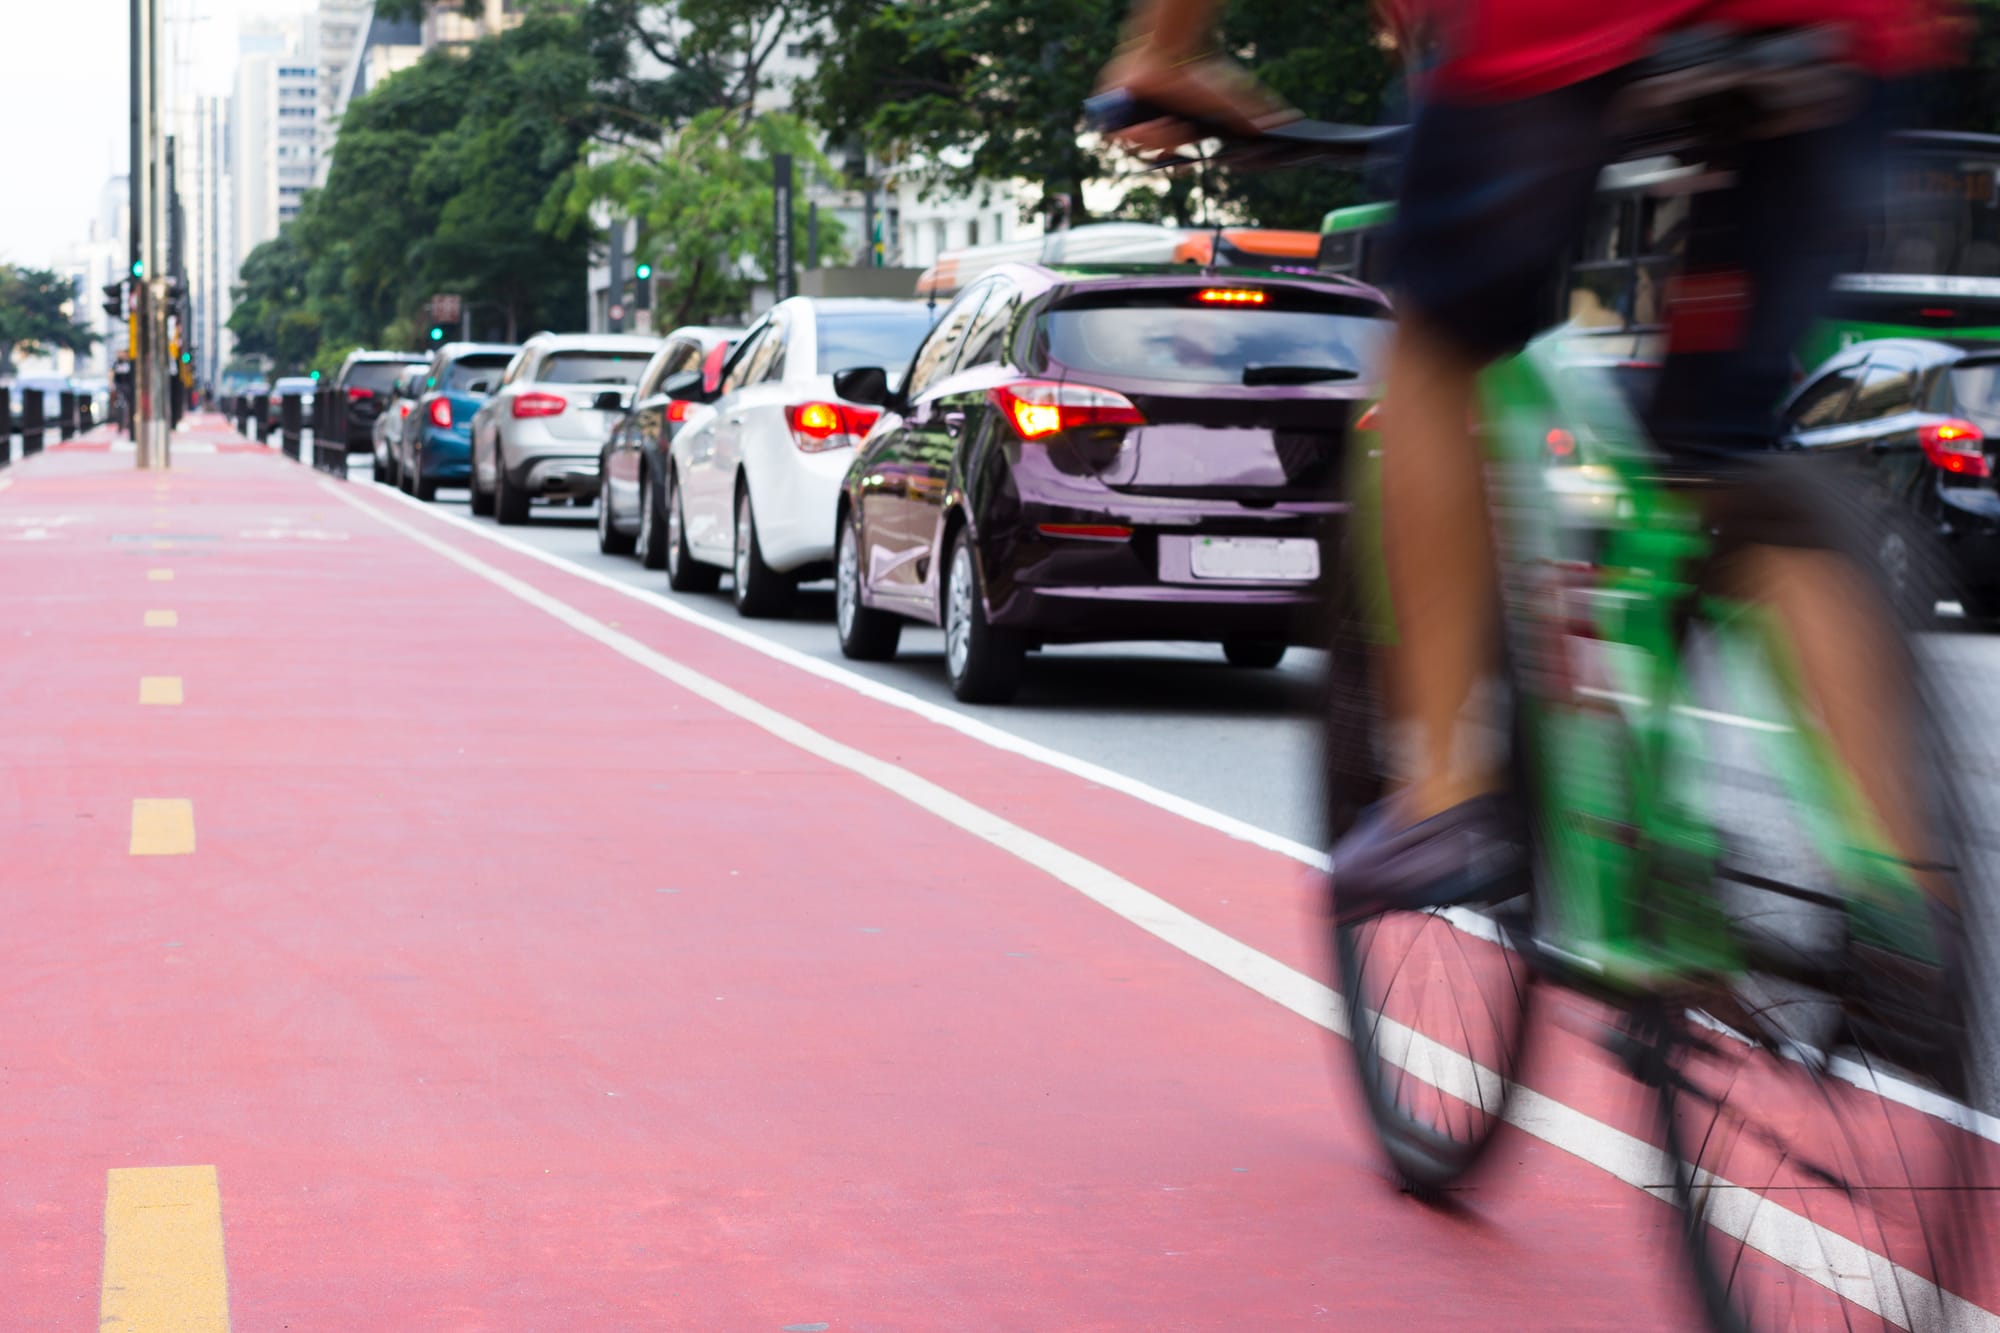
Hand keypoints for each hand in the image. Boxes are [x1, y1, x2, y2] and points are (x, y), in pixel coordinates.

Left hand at [1095, 45, 1296, 153]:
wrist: (1168, 51)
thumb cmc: (1197, 75)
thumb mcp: (1229, 100)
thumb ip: (1256, 114)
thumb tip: (1290, 122)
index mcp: (1173, 138)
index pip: (1172, 163)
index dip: (1176, 165)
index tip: (1186, 162)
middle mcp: (1151, 135)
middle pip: (1153, 157)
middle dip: (1167, 145)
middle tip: (1177, 129)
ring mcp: (1130, 126)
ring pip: (1135, 148)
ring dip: (1153, 136)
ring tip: (1165, 118)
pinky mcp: (1110, 116)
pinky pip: (1114, 136)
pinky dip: (1129, 131)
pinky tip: (1142, 118)